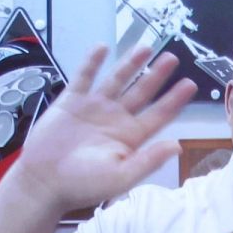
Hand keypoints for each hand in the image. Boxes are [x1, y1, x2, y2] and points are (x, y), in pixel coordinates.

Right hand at [1, 45, 195, 219]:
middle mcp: (115, 119)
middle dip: (157, 75)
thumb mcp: (121, 177)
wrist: (43, 182)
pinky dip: (91, 62)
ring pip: (117, 80)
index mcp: (130, 137)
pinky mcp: (71, 102)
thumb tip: (177, 145)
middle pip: (141, 92)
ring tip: (145, 47)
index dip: (173, 100)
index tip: (190, 84)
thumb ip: (149, 160)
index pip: (158, 115)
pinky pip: (83, 77)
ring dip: (130, 64)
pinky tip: (102, 47)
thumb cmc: (82, 184)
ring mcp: (93, 108)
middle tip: (172, 58)